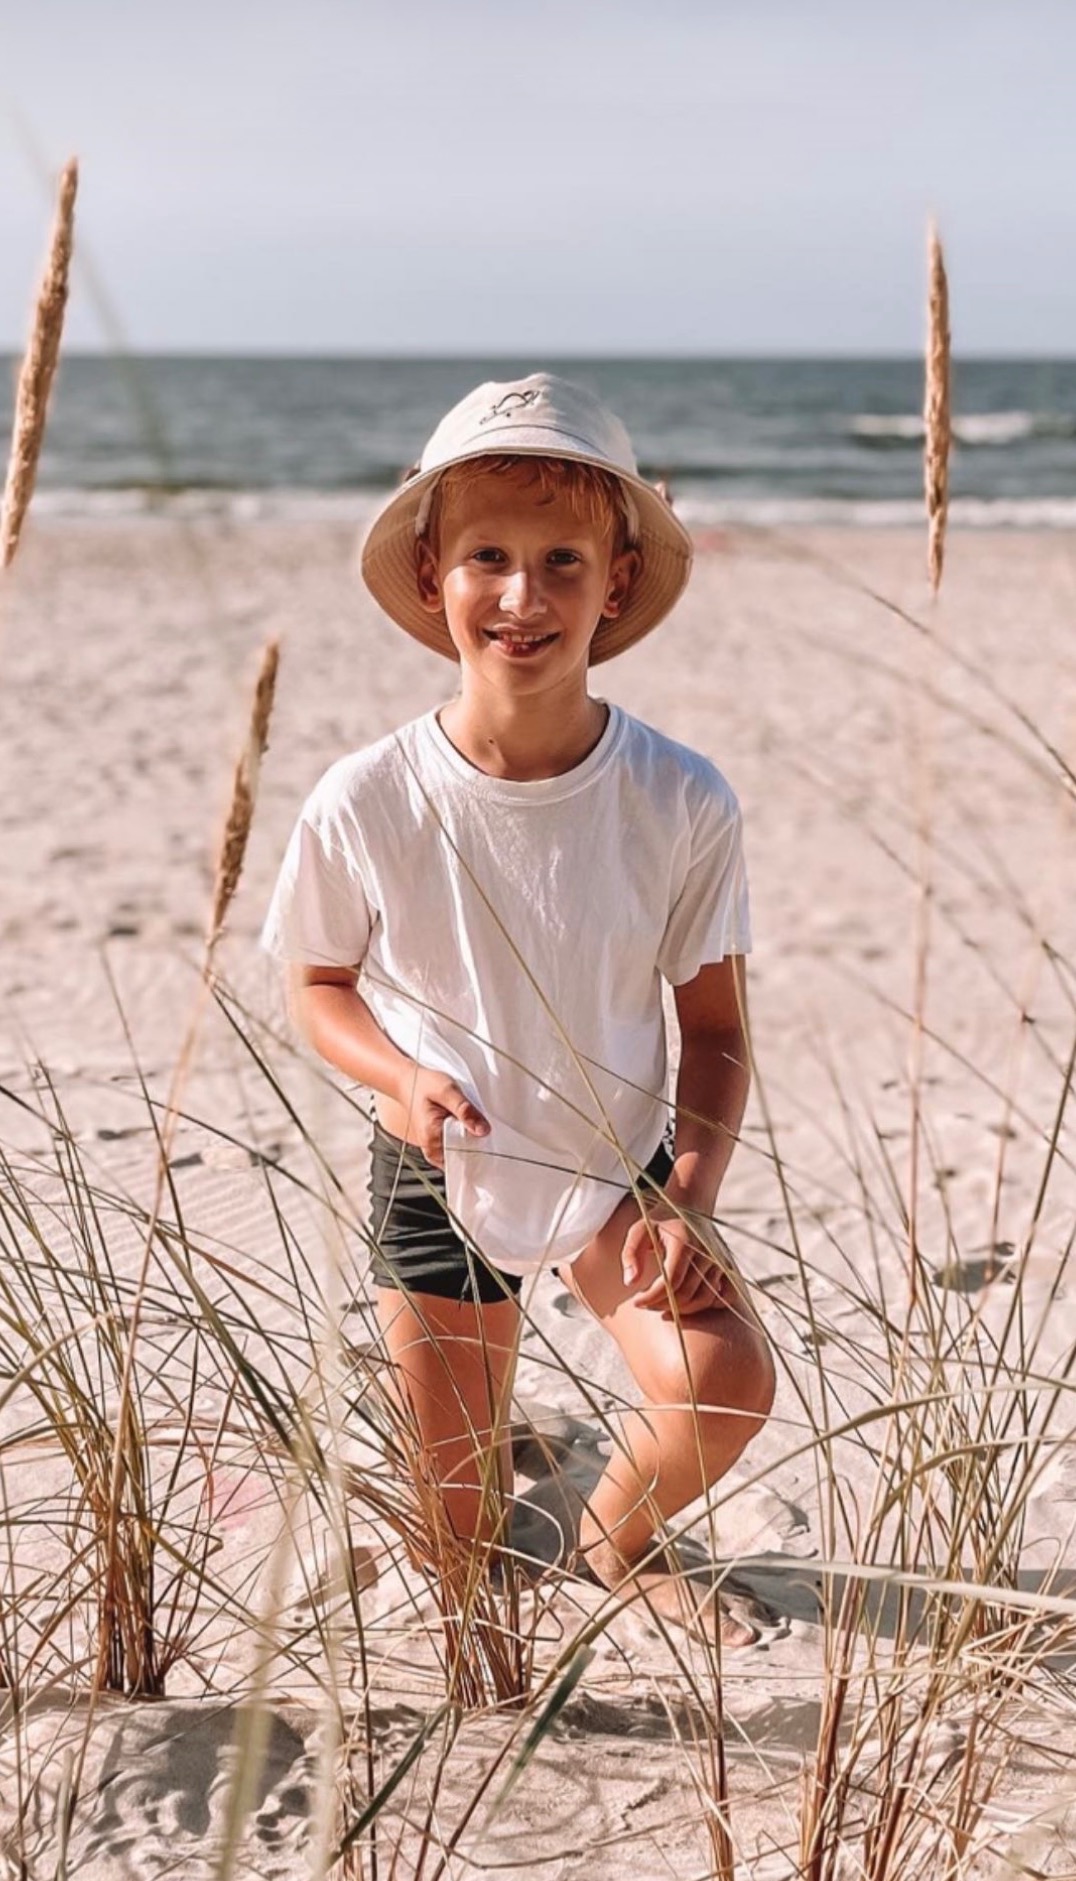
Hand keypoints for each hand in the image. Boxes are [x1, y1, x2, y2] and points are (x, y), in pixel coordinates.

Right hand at [397, 1069, 489, 1168]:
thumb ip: (465, 1110)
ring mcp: (435, 1150)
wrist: (407, 1082)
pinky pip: (458, 1149)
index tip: (488, 1135)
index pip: (464, 1157)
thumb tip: (483, 1131)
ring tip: (473, 1122)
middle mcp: (432, 1150)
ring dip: (472, 1142)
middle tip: (482, 1125)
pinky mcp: (438, 1145)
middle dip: (478, 1145)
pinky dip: (466, 1139)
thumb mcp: (447, 1091)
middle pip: (464, 1158)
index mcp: (432, 1139)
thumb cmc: (424, 1085)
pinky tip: (467, 1125)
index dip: (480, 1147)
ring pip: (462, 1154)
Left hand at [621, 1198, 731, 1315]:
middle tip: (645, 1303)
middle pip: (686, 1294)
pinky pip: (724, 1297)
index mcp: (684, 1242)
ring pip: (703, 1299)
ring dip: (680, 1309)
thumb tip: (630, 1282)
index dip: (652, 1298)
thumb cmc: (658, 1223)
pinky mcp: (727, 1267)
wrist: (689, 1208)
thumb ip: (631, 1254)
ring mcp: (719, 1261)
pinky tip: (686, 1302)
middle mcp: (706, 1252)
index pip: (670, 1282)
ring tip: (661, 1303)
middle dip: (661, 1305)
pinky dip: (706, 1305)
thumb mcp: (638, 1231)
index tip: (636, 1302)